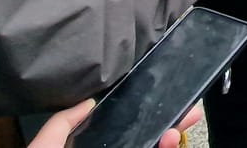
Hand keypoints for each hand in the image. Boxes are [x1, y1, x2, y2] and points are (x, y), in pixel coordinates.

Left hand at [27, 99, 201, 147]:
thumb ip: (61, 126)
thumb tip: (89, 104)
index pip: (120, 134)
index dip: (141, 118)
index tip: (161, 102)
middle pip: (142, 144)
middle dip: (165, 128)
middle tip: (186, 114)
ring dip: (166, 143)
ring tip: (173, 133)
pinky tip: (167, 143)